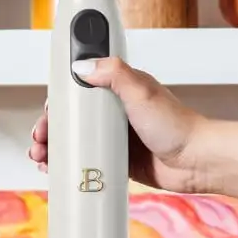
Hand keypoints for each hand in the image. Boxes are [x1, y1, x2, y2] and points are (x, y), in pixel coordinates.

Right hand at [28, 58, 207, 192]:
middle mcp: (113, 114)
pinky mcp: (116, 162)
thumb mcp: (142, 91)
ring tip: (41, 159)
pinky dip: (67, 166)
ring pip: (73, 142)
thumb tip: (81, 66)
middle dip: (49, 129)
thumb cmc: (177, 125)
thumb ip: (114, 74)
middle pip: (70, 119)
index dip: (58, 101)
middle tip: (39, 140)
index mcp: (118, 90)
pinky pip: (85, 163)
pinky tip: (55, 172)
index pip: (78, 90)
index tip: (47, 111)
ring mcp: (114, 139)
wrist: (197, 161)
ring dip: (52, 149)